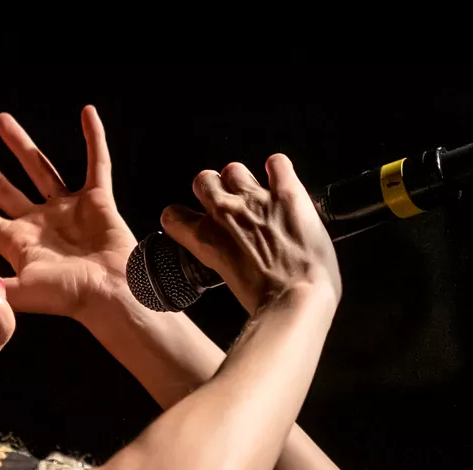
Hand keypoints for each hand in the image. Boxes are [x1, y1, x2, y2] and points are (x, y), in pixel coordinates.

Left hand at [0, 106, 137, 322]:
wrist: (113, 294)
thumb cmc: (69, 297)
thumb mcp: (19, 292)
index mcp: (17, 242)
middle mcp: (38, 223)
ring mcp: (67, 210)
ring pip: (40, 168)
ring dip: (21, 144)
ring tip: (0, 119)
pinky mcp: (97, 200)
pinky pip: (97, 164)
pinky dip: (94, 139)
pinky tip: (87, 114)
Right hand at [160, 156, 341, 314]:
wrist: (299, 299)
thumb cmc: (267, 304)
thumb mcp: (229, 282)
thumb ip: (223, 259)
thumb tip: (230, 257)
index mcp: (207, 240)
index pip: (173, 215)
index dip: (184, 216)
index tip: (193, 220)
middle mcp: (226, 213)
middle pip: (203, 180)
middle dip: (214, 190)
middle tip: (228, 205)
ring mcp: (256, 199)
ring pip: (234, 169)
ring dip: (242, 180)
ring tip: (256, 194)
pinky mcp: (288, 193)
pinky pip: (277, 163)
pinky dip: (278, 168)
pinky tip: (279, 177)